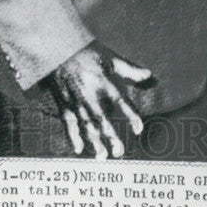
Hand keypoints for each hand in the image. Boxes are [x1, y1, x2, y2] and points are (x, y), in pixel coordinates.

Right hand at [48, 44, 152, 158]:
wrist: (57, 49)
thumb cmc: (87, 53)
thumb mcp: (110, 57)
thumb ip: (129, 69)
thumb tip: (149, 75)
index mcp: (103, 80)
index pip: (120, 101)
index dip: (131, 115)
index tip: (139, 129)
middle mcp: (89, 93)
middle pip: (101, 119)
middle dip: (110, 137)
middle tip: (120, 152)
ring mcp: (75, 100)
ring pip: (85, 125)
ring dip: (93, 142)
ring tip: (102, 156)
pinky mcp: (63, 103)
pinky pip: (68, 123)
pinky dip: (72, 137)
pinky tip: (78, 150)